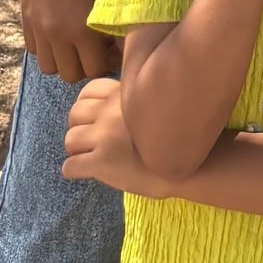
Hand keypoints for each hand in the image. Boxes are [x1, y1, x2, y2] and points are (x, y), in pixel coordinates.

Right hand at [20, 0, 117, 82]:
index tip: (116, 50)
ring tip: (78, 44)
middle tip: (99, 50)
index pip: (95, 69)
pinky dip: (46, 48)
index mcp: (82, 29)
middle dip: (87, 66)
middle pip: (71, 75)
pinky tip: (60, 31)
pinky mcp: (26, 19)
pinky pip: (34, 49)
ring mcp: (39, 28)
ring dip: (65, 61)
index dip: (109, 62)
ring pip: (49, 67)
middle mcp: (57, 34)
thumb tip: (128, 42)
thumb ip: (117, 19)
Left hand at [61, 75, 173, 197]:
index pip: (88, 90)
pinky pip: (70, 167)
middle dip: (80, 127)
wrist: (193, 165)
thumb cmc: (179, 135)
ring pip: (69, 140)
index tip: (97, 118)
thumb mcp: (157, 105)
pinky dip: (75, 171)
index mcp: (125, 94)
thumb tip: (115, 105)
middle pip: (74, 114)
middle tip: (93, 140)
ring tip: (91, 156)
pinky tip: (90, 172)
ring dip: (77, 149)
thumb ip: (135, 101)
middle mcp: (111, 111)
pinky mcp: (101, 162)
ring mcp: (104, 136)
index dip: (89, 105)